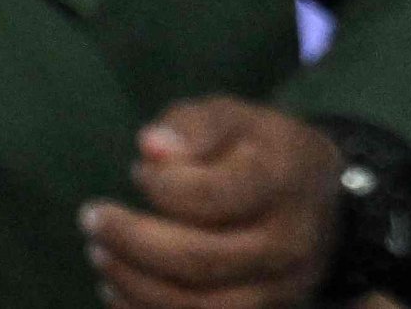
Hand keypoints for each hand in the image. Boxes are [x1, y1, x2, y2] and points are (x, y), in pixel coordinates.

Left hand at [82, 99, 339, 308]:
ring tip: (100, 253)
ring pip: (195, 305)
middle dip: (132, 242)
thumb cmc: (259, 152)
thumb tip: (151, 146)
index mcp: (286, 178)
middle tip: (92, 219)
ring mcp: (280, 288)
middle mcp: (290, 241)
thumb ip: (193, 126)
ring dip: (133, 283)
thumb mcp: (235, 120)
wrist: (318, 202)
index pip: (212, 196)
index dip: (162, 187)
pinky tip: (119, 285)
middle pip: (199, 260)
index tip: (138, 170)